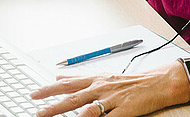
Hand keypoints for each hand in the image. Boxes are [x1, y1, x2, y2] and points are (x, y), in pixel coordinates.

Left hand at [30, 63, 189, 116]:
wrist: (156, 83)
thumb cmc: (129, 82)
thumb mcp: (102, 76)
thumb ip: (79, 79)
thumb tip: (58, 76)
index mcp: (94, 80)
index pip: (67, 84)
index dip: (49, 90)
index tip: (33, 94)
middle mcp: (101, 88)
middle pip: (73, 97)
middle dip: (53, 106)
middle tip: (38, 112)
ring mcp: (112, 99)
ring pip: (87, 109)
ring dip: (71, 116)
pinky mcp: (125, 110)